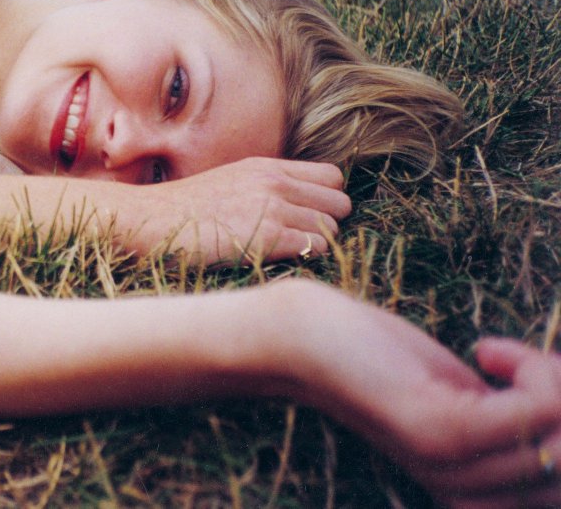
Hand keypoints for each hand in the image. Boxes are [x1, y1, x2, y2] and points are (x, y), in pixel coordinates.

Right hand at [124, 157, 350, 264]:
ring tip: (286, 252)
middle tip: (300, 239)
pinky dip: (305, 258)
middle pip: (340, 202)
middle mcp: (275, 182)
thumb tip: (296, 208)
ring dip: (315, 243)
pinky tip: (279, 260)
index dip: (326, 199)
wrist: (150, 220)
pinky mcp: (267, 236)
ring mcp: (272, 207)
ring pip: (331, 227)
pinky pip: (316, 247)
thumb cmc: (183, 211)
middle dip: (328, 222)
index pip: (332, 176)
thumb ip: (264, 188)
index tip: (307, 216)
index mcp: (266, 167)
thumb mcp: (229, 183)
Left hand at [275, 281, 560, 506]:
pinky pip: (540, 412)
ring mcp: (451, 465)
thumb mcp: (460, 400)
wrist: (298, 340)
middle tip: (535, 369)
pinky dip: (534, 372)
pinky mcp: (439, 429)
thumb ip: (509, 423)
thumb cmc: (381, 360)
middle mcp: (465, 494)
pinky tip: (488, 350)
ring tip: (506, 358)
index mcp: (474, 495)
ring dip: (558, 384)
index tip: (539, 384)